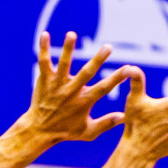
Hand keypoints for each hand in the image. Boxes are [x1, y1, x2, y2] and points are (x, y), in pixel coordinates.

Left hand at [16, 32, 138, 148]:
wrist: (39, 130)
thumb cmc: (66, 131)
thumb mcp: (88, 132)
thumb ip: (106, 123)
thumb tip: (125, 117)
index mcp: (84, 101)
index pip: (104, 88)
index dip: (117, 79)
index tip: (128, 69)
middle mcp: (71, 91)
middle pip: (87, 72)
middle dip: (98, 59)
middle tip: (109, 47)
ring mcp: (57, 84)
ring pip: (64, 63)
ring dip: (68, 48)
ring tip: (72, 34)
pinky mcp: (44, 80)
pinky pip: (44, 62)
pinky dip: (44, 48)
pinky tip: (45, 35)